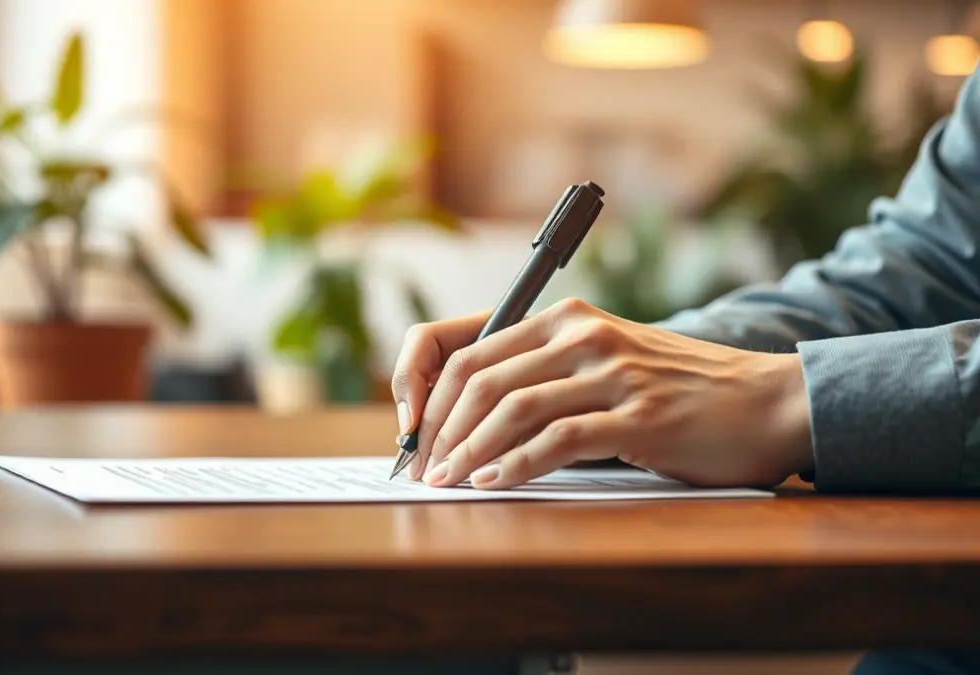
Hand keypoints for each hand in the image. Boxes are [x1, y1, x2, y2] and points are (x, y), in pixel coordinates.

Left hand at [390, 299, 812, 489]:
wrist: (767, 402)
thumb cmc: (679, 390)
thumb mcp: (605, 363)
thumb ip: (545, 374)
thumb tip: (470, 419)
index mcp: (566, 318)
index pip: (467, 347)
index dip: (425, 391)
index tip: (411, 433)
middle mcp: (583, 335)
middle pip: (480, 378)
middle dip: (439, 430)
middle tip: (423, 470)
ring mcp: (612, 374)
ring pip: (511, 407)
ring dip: (469, 451)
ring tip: (448, 481)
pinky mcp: (639, 417)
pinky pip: (559, 440)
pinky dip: (517, 464)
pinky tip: (494, 483)